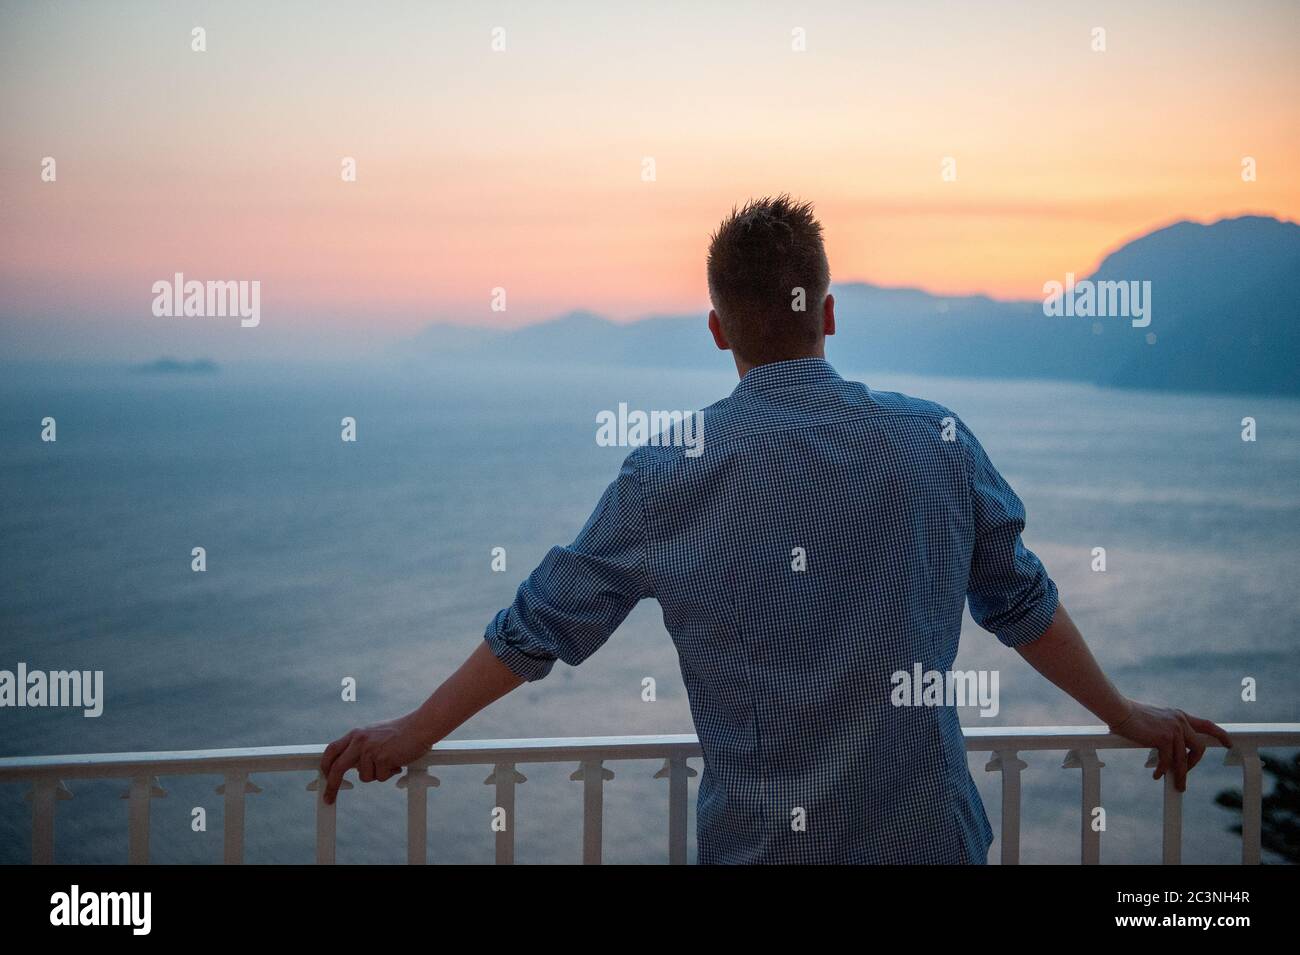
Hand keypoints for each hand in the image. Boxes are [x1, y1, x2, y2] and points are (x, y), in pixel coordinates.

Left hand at [319, 714, 430, 804]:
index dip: (325, 765)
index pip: (331, 750)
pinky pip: (380, 777)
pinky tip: (398, 761)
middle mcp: (359, 741)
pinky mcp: (382, 758)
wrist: (420, 726)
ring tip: (391, 761)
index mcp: (356, 734)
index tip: (324, 777)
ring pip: (365, 777)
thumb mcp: (374, 735)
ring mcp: (370, 750)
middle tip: (328, 799)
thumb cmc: (402, 732)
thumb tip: (351, 765)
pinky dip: (390, 773)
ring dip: (378, 774)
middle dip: (332, 786)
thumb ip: (361, 747)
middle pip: (337, 768)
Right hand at [1107, 701, 1232, 791]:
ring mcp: (1174, 730)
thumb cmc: (1131, 715)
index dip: (1220, 735)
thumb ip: (1166, 730)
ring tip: (1177, 786)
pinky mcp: (1164, 739)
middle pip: (1198, 747)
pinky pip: (1167, 761)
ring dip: (1180, 774)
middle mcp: (1180, 721)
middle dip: (1194, 763)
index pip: (1207, 724)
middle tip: (1185, 774)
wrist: (1119, 710)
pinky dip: (1162, 770)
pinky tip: (1156, 775)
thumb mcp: (1155, 720)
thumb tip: (1167, 749)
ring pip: (1183, 759)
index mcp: (1179, 715)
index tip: (1229, 743)